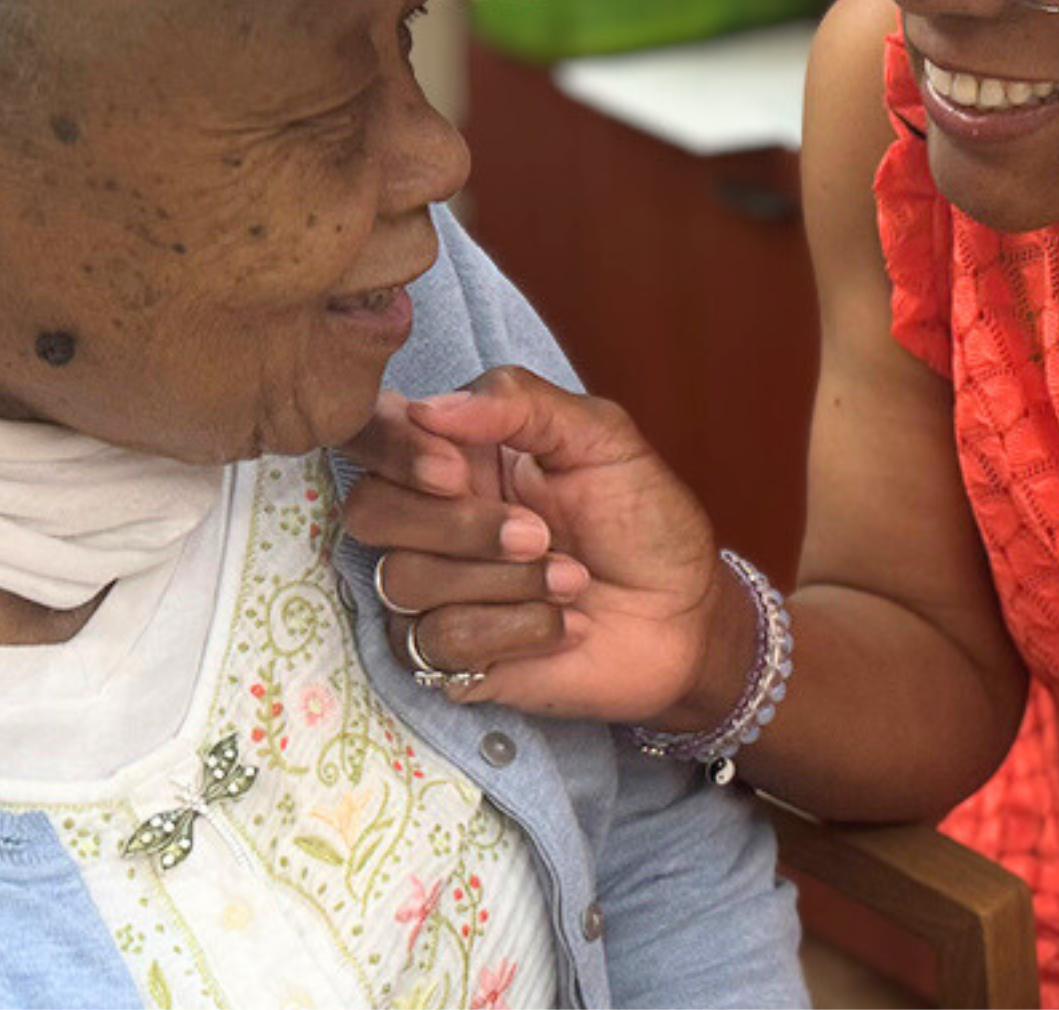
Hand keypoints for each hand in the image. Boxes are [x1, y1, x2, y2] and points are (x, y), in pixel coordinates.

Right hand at [342, 369, 740, 724]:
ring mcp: (435, 589)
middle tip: (539, 533)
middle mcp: (432, 517)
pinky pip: (437, 639)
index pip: (371, 433)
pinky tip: (562, 625)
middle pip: (370, 510)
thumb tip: (429, 406)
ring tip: (571, 579)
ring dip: (502, 582)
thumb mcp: (601, 437)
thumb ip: (519, 402)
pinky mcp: (449, 656)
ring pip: (404, 579)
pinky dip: (513, 630)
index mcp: (458, 452)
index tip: (455, 469)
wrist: (688, 618)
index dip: (393, 449)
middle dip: (458, 526)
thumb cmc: (645, 520)